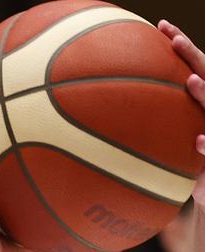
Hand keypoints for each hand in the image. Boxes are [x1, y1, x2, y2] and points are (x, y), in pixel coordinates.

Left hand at [158, 19, 204, 203]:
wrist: (203, 190)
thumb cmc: (177, 160)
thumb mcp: (161, 138)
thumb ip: (144, 122)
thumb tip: (92, 107)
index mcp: (197, 102)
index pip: (191, 65)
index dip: (180, 45)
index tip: (162, 26)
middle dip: (192, 57)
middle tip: (174, 41)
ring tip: (192, 81)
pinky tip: (198, 142)